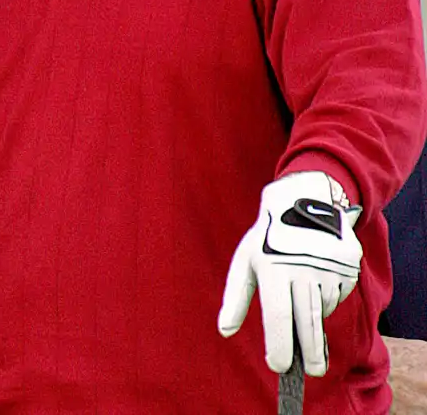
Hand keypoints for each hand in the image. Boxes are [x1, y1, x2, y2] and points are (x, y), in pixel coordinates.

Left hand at [217, 171, 361, 376]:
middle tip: (312, 370)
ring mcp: (328, 268)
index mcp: (272, 268)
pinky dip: (327, 297)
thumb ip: (236, 298)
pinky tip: (316, 278)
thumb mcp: (246, 260)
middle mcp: (302, 270)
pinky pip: (337, 296)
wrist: (302, 201)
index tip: (279, 366)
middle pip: (307, 324)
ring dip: (314, 317)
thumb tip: (224, 330)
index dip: (279, 346)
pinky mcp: (347, 267)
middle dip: (309, 353)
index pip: (277, 317)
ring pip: (322, 311)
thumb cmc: (267, 237)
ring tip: (302, 294)